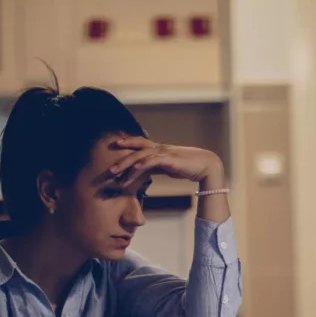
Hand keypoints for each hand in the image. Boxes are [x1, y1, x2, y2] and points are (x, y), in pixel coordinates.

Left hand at [109, 137, 223, 189]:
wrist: (206, 165)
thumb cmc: (188, 166)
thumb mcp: (167, 166)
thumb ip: (156, 167)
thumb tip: (144, 172)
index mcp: (159, 149)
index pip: (139, 144)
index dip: (127, 143)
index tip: (114, 146)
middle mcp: (159, 148)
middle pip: (136, 149)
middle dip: (121, 158)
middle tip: (109, 169)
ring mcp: (164, 152)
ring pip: (140, 156)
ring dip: (126, 164)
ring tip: (115, 172)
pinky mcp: (170, 159)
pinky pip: (152, 160)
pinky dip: (142, 164)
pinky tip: (134, 168)